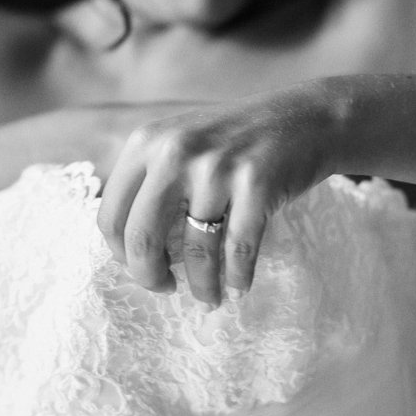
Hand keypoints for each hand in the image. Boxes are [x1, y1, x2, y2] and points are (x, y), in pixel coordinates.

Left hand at [95, 82, 337, 308]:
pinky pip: (238, 250)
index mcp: (145, 142)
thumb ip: (148, 183)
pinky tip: (237, 289)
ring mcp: (216, 167)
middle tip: (165, 289)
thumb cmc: (235, 141)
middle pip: (141, 237)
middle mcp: (174, 152)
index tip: (137, 267)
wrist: (304, 117)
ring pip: (195, 250)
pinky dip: (237, 278)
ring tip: (208, 298)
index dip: (120, 253)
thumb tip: (127, 251)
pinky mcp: (256, 184)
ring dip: (202, 286)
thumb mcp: (179, 144)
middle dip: (149, 276)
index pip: (110, 214)